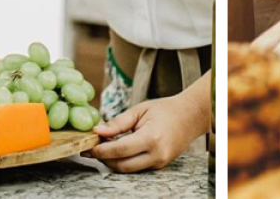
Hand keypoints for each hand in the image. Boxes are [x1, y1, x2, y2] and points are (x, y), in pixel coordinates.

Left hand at [87, 93, 208, 171]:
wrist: (190, 116)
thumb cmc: (165, 109)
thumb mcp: (140, 110)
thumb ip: (118, 122)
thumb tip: (98, 131)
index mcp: (151, 138)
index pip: (119, 150)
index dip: (101, 150)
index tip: (89, 146)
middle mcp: (156, 154)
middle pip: (122, 166)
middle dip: (104, 159)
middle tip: (92, 148)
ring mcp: (160, 162)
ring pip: (129, 170)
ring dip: (113, 162)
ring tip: (103, 148)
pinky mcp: (160, 165)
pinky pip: (137, 167)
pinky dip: (125, 161)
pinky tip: (117, 150)